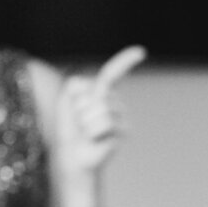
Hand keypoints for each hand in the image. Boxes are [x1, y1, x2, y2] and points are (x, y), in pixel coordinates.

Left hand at [55, 45, 145, 173]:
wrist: (72, 155)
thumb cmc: (69, 128)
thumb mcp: (66, 101)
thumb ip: (76, 85)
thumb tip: (87, 81)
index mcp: (103, 93)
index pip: (113, 73)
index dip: (124, 61)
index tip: (140, 51)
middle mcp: (117, 102)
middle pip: (96, 92)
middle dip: (79, 107)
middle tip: (80, 122)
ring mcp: (123, 116)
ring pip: (100, 107)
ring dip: (85, 120)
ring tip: (87, 131)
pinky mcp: (124, 130)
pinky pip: (105, 121)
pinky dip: (92, 131)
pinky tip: (94, 139)